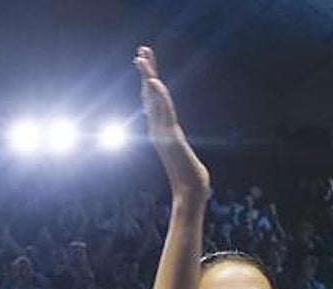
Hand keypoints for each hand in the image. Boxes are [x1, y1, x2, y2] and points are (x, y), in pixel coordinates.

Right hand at [133, 45, 209, 200]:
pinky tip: (154, 83)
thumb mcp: (185, 159)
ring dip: (148, 77)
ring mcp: (163, 132)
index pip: (155, 101)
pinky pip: (163, 112)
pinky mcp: (170, 137)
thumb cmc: (191, 180)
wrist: (190, 192)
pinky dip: (158, 97)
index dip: (150, 83)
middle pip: (151, 95)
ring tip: (141, 58)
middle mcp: (159, 128)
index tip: (146, 66)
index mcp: (163, 130)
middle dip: (147, 72)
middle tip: (141, 51)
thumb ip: (180, 152)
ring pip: (153, 99)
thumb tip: (181, 153)